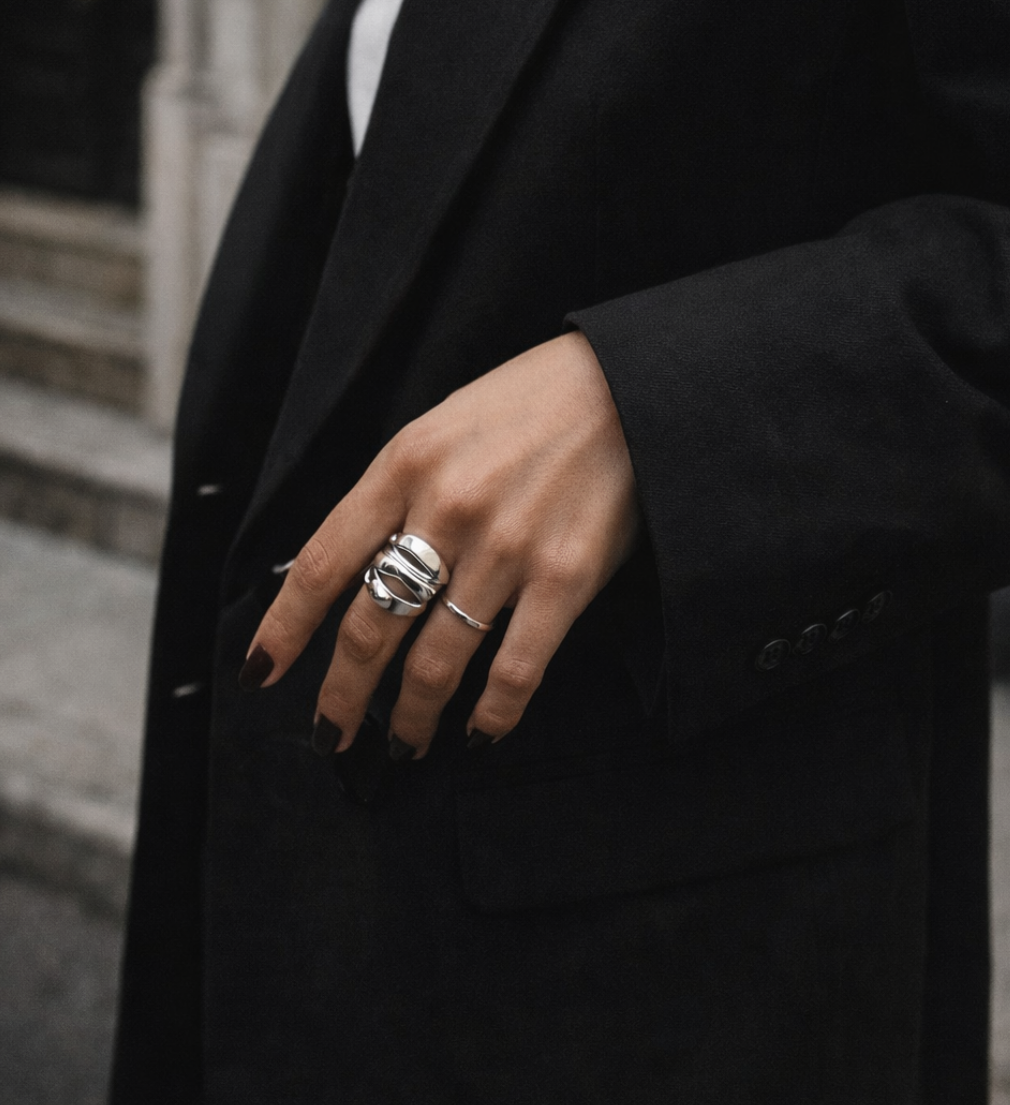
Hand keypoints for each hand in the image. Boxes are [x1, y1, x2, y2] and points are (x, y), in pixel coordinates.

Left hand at [241, 332, 641, 757]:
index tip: (260, 673)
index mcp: (404, 465)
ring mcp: (506, 548)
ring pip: (436, 661)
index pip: (323, 564)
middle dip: (343, 695)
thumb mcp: (438, 428)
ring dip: (411, 718)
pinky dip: (491, 715)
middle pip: (371, 627)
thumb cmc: (526, 406)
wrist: (626, 388)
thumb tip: (351, 573)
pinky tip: (478, 734)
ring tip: (403, 744)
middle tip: (333, 733)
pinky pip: (515, 669)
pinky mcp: (565, 578)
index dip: (284, 628)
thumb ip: (393, 495)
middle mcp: (446, 510)